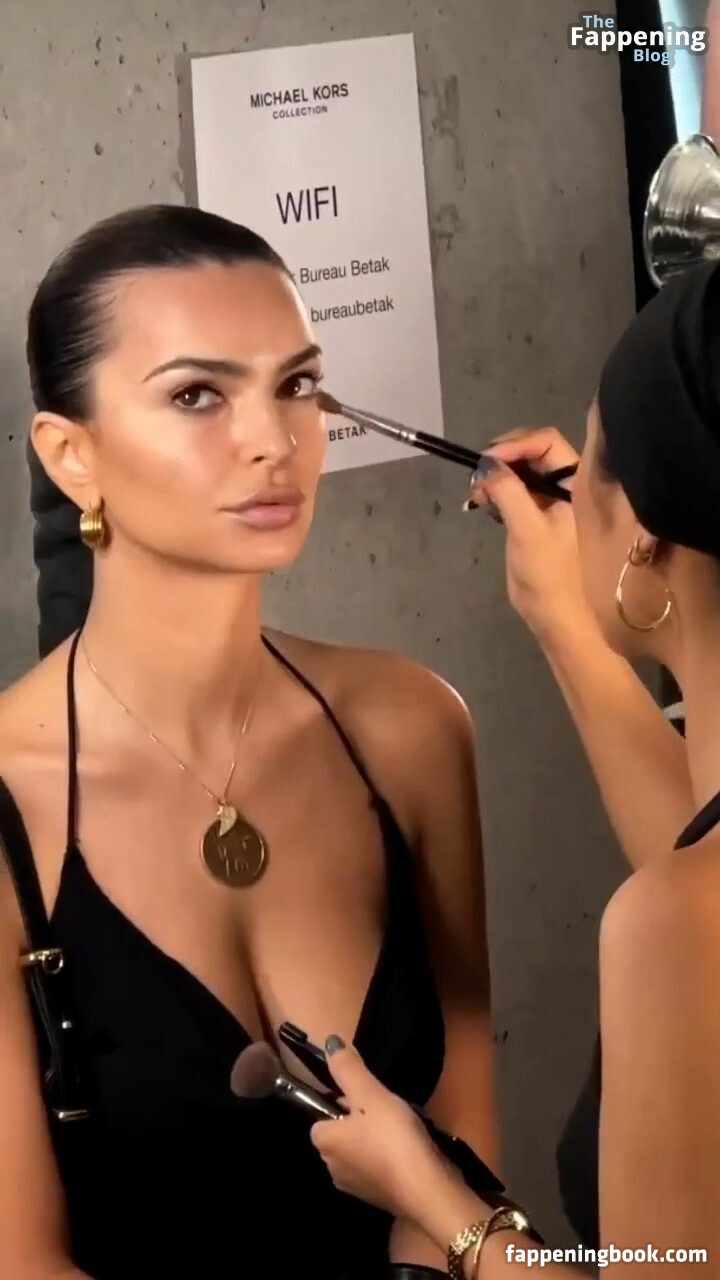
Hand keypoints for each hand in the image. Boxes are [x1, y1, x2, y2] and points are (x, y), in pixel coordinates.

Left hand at [310, 1041, 467, 1228]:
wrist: (425, 1189)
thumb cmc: (392, 1137)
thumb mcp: (370, 1093)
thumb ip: (348, 1069)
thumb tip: (329, 1042)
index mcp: (324, 1142)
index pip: (321, 1118)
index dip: (342, 1104)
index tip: (366, 1098)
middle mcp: (332, 1168)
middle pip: (341, 1135)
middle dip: (361, 1122)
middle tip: (388, 1110)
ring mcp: (355, 1188)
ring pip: (361, 1152)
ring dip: (376, 1140)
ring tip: (403, 1129)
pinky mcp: (378, 1199)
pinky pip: (378, 1170)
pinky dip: (389, 1160)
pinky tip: (409, 1152)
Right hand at [468, 429, 591, 640]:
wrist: (551, 611)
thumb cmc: (547, 571)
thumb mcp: (527, 529)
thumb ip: (509, 491)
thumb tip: (486, 465)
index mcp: (571, 484)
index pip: (546, 442)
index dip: (516, 444)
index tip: (488, 459)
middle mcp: (560, 485)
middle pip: (530, 452)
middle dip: (502, 458)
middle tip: (477, 475)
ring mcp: (544, 499)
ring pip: (517, 470)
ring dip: (494, 474)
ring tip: (476, 492)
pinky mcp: (529, 515)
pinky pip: (510, 489)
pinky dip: (494, 490)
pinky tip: (480, 502)